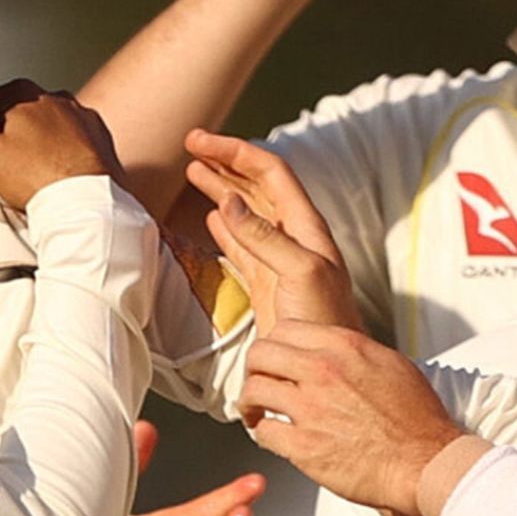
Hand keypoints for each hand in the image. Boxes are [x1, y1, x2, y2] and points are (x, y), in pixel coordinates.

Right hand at [0, 80, 123, 208]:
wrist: (91, 205)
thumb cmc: (39, 179)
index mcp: (19, 94)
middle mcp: (51, 96)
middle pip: (4, 111)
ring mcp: (78, 115)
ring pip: (36, 123)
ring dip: (19, 137)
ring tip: (8, 164)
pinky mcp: (97, 137)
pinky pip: (64, 138)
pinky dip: (49, 148)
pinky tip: (44, 167)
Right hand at [183, 130, 361, 331]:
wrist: (326, 372)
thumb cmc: (324, 323)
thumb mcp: (299, 273)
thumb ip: (264, 236)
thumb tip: (227, 201)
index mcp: (306, 227)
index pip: (270, 172)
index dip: (235, 152)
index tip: (199, 143)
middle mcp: (294, 238)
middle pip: (256, 185)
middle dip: (225, 162)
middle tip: (191, 144)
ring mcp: (278, 261)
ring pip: (245, 211)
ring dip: (220, 188)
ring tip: (193, 171)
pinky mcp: (265, 285)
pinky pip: (241, 244)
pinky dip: (223, 226)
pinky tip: (209, 217)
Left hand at [210, 195, 457, 515]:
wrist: (429, 464)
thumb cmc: (417, 421)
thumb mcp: (390, 364)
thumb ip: (353, 351)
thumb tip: (330, 347)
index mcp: (344, 347)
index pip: (284, 329)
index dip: (274, 345)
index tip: (274, 359)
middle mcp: (323, 372)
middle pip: (260, 354)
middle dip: (254, 369)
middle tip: (258, 381)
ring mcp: (311, 409)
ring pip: (253, 390)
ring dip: (251, 402)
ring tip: (257, 411)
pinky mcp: (304, 447)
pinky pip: (263, 431)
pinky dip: (264, 434)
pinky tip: (274, 436)